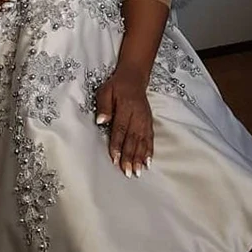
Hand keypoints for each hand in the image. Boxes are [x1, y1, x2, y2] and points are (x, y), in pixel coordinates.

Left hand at [95, 63, 153, 177]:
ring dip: (140, 157)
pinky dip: (149, 151)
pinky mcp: (149, 123)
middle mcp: (137, 116)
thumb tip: (100, 121)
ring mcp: (145, 120)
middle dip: (130, 157)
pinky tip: (148, 162)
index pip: (120, 129)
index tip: (115, 159)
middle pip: (133, 139)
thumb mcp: (104, 91)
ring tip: (137, 171)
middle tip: (127, 172)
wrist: (133, 79)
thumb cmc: (116, 86)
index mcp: (125, 108)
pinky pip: (150, 139)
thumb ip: (103, 106)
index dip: (117, 145)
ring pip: (142, 141)